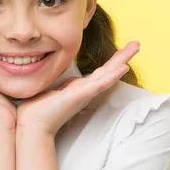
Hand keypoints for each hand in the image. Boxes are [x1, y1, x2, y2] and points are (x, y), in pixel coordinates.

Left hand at [16, 41, 140, 135]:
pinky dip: (112, 75)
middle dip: (122, 57)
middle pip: (108, 71)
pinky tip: (123, 68)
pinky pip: (100, 84)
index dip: (111, 62)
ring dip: (122, 61)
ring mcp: (84, 93)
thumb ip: (52, 82)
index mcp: (77, 88)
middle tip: (137, 44)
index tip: (122, 52)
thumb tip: (45, 70)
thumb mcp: (47, 89)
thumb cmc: (36, 109)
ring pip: (108, 75)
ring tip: (135, 48)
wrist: (32, 124)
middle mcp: (84, 90)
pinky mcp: (81, 95)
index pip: (98, 72)